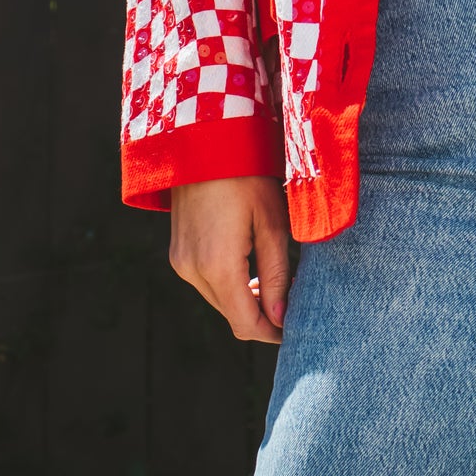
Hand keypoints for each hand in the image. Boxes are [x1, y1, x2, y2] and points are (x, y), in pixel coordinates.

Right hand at [169, 176, 291, 343]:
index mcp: (217, 265)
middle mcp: (192, 270)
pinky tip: (251, 268)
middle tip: (295, 298)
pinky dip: (229, 285)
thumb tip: (280, 317)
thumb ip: (276, 274)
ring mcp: (181, 262)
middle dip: (263, 316)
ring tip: (277, 280)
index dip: (273, 333)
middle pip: (231, 316)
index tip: (297, 328)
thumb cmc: (246, 175)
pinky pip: (207, 283)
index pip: (245, 323)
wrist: (203, 142)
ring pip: (219, 301)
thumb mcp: (272, 223)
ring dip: (246, 301)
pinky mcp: (178, 253)